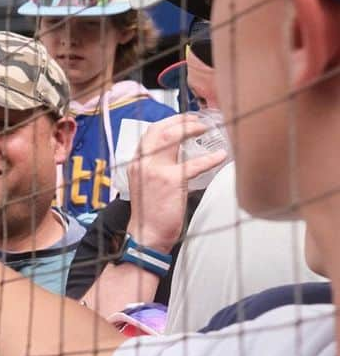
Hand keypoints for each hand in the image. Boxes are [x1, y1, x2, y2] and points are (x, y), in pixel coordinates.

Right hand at [126, 114, 226, 252]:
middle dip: (180, 120)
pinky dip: (209, 159)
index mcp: (136, 163)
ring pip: (171, 138)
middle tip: (198, 121)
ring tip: (206, 129)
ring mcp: (154, 171)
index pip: (149, 133)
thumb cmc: (150, 213)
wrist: (146, 235)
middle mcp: (142, 163)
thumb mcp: (146, 185)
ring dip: (191, 129)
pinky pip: (193, 164)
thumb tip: (181, 155)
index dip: (169, 122)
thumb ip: (158, 168)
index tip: (185, 120)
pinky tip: (219, 157)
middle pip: (159, 129)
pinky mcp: (169, 181)